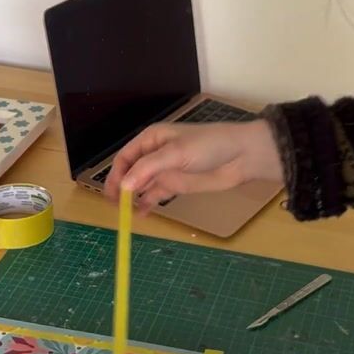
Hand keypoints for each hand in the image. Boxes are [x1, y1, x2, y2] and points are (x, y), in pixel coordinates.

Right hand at [103, 118, 283, 211]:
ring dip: (133, 198)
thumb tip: (124, 186)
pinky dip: (147, 204)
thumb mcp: (176, 153)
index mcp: (151, 139)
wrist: (241, 156)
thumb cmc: (209, 145)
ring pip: (141, 186)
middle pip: (130, 172)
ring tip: (127, 213)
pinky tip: (142, 214)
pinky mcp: (177, 185)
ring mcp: (165, 171)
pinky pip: (156, 195)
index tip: (112, 194)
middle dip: (122, 188)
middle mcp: (154, 154)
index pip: (124, 157)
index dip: (115, 174)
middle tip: (117, 207)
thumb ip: (148, 169)